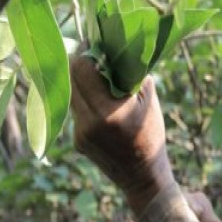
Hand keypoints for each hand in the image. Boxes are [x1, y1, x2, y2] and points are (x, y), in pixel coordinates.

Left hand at [70, 55, 174, 216]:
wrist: (143, 178)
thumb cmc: (151, 135)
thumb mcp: (149, 103)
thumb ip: (131, 76)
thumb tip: (118, 51)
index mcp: (110, 111)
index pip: (82, 69)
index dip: (84, 52)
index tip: (92, 43)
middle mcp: (90, 122)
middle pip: (70, 79)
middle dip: (78, 63)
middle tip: (89, 55)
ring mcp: (80, 133)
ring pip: (70, 94)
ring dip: (79, 82)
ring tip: (94, 77)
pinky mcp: (76, 141)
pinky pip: (75, 112)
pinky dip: (84, 102)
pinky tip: (99, 103)